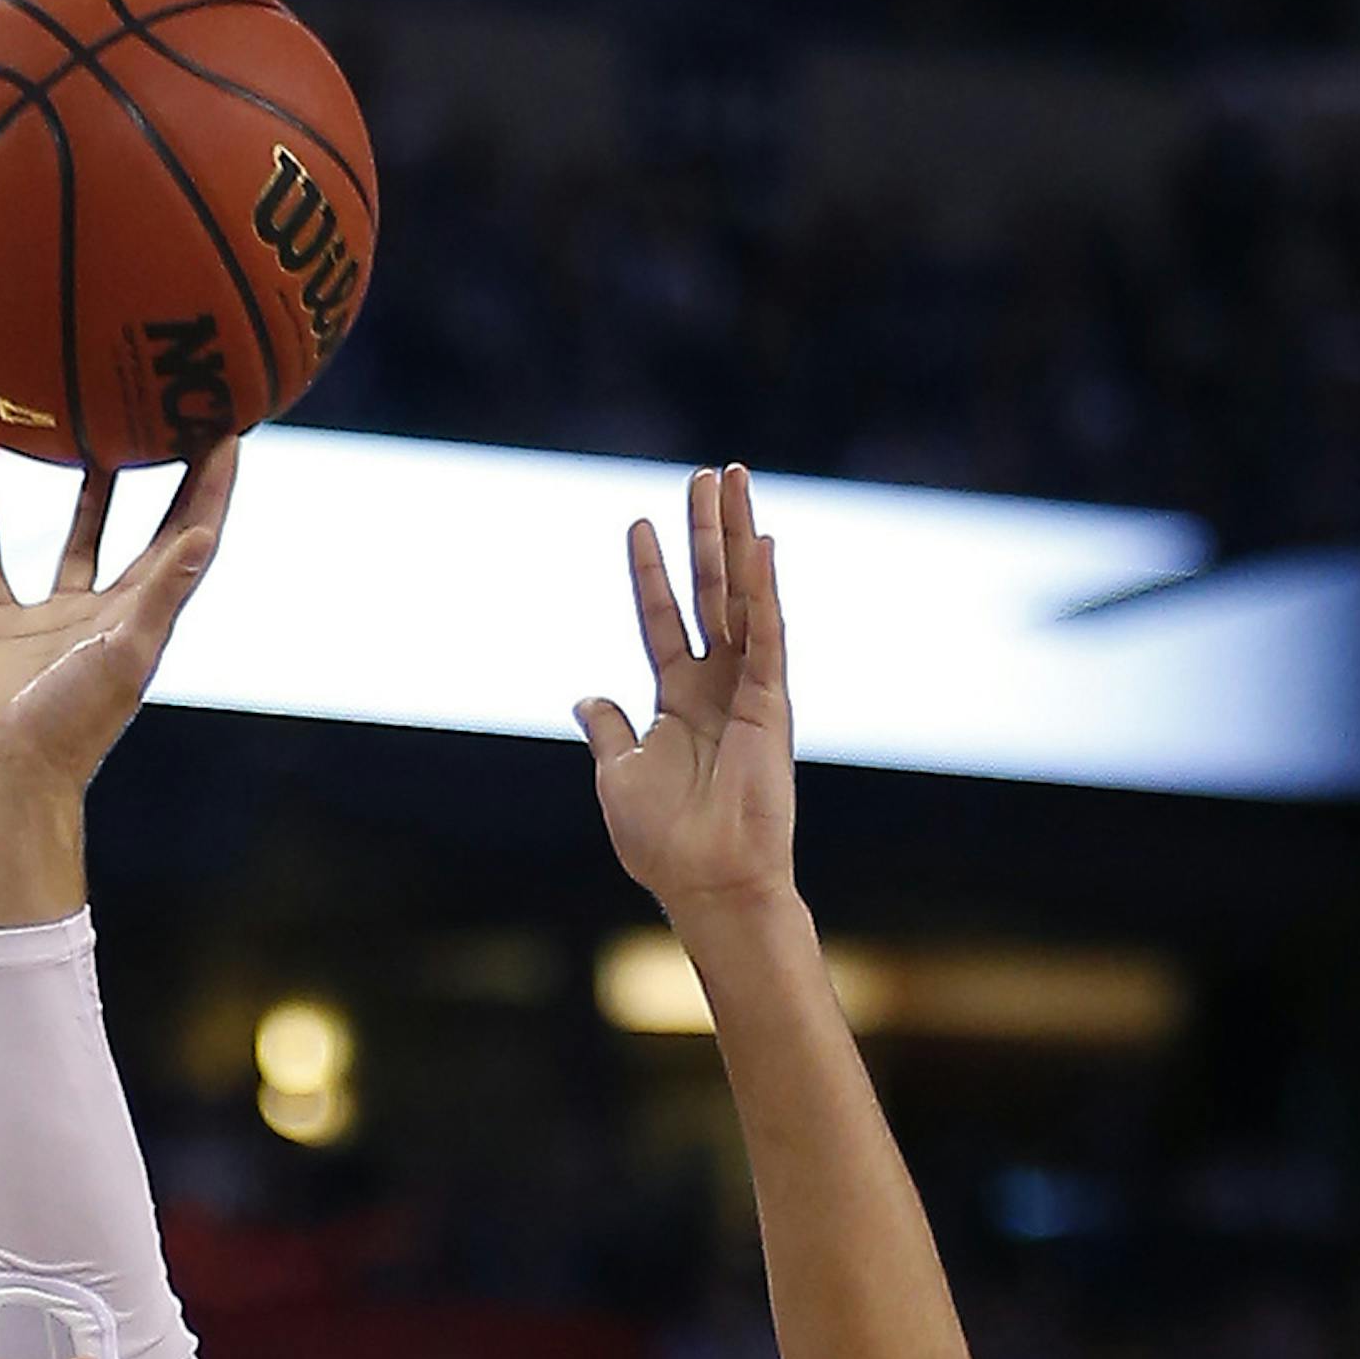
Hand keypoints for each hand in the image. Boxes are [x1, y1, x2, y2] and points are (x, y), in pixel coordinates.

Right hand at [0, 443, 235, 796]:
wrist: (5, 776)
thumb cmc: (71, 725)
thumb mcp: (124, 653)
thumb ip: (161, 593)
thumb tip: (204, 533)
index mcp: (143, 618)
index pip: (188, 539)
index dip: (211, 488)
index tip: (227, 431)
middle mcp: (104, 613)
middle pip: (143, 533)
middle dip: (164, 479)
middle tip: (173, 420)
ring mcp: (53, 620)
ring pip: (76, 543)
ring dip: (89, 497)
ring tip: (93, 438)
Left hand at [575, 465, 796, 931]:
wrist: (708, 884)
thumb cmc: (663, 842)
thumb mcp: (619, 775)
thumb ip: (610, 731)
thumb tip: (587, 698)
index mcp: (678, 700)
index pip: (663, 620)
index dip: (651, 573)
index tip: (638, 523)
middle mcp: (716, 685)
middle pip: (709, 591)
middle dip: (706, 533)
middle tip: (707, 474)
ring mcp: (747, 690)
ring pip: (741, 597)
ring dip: (735, 538)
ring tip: (731, 479)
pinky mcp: (772, 704)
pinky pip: (768, 636)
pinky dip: (763, 590)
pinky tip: (759, 544)